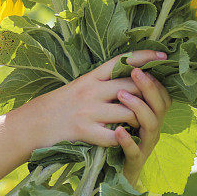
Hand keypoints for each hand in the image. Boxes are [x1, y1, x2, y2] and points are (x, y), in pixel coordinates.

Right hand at [27, 50, 166, 150]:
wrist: (33, 123)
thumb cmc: (59, 105)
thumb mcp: (80, 85)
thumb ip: (102, 81)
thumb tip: (130, 77)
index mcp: (90, 77)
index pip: (122, 61)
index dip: (144, 57)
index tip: (163, 56)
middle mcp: (91, 90)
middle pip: (131, 86)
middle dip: (148, 94)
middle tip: (157, 101)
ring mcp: (88, 111)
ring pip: (128, 112)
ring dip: (139, 119)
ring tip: (142, 124)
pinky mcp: (84, 131)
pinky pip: (113, 136)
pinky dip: (123, 138)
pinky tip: (125, 139)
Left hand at [114, 67, 171, 186]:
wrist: (111, 171)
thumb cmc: (117, 135)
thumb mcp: (124, 112)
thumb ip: (128, 92)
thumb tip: (128, 64)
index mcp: (152, 115)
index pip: (162, 94)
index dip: (155, 79)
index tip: (141, 64)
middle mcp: (153, 129)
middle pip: (160, 106)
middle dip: (149, 87)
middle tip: (135, 72)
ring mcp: (145, 145)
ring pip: (151, 124)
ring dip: (138, 107)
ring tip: (121, 95)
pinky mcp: (134, 161)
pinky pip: (134, 151)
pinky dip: (127, 140)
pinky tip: (119, 131)